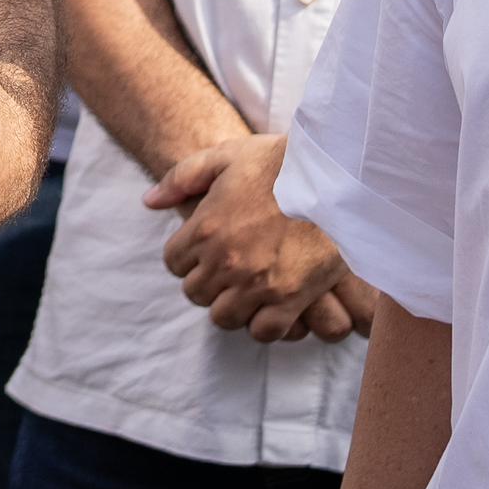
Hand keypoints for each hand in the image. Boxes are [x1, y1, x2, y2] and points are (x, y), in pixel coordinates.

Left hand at [147, 132, 361, 339]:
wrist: (338, 174)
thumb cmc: (282, 161)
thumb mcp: (227, 156)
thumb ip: (182, 178)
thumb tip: (149, 202)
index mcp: (206, 228)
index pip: (175, 263)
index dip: (188, 257)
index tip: (206, 250)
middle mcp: (226, 261)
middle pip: (196, 294)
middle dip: (208, 282)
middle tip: (229, 269)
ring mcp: (258, 283)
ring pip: (224, 317)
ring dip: (233, 305)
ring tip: (250, 288)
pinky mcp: (291, 298)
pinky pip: (264, 331)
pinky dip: (265, 323)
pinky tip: (273, 304)